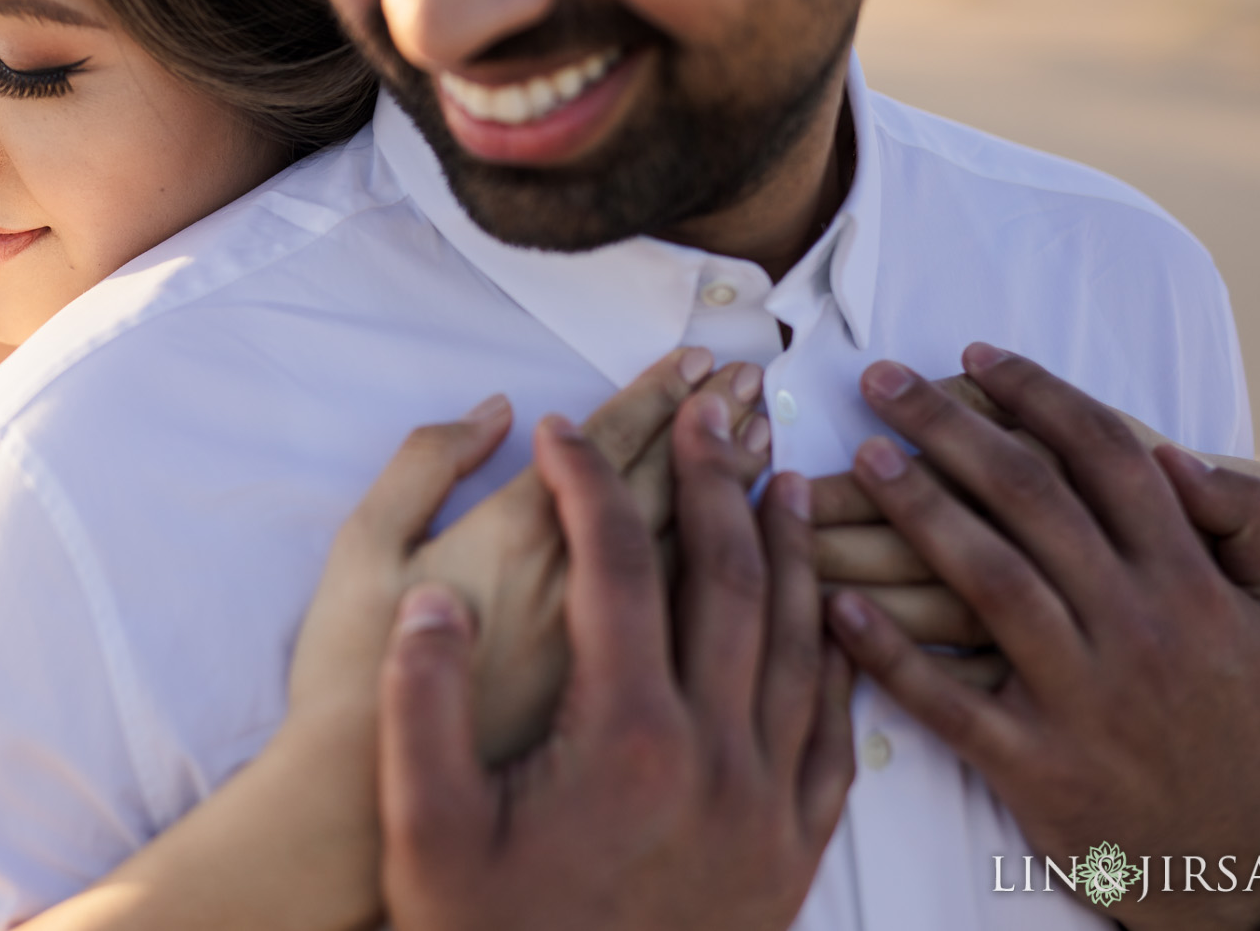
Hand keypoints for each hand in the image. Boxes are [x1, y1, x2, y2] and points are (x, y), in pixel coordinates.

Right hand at [379, 399, 854, 930]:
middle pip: (724, 580)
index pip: (614, 567)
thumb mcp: (423, 829)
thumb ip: (422, 703)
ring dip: (790, 549)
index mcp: (625, 734)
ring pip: (800, 643)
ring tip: (785, 476)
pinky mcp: (795, 850)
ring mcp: (767, 804)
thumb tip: (441, 598)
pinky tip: (831, 618)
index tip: (562, 428)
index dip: (587, 482)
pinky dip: (836, 657)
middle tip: (707, 409)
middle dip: (712, 480)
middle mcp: (714, 756)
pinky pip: (836, 730)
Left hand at [825, 347, 1259, 930]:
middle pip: (1030, 501)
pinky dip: (887, 653)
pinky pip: (948, 702)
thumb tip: (1173, 459)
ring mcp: (1083, 699)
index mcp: (1189, 583)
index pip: (1104, 460)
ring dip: (916, 513)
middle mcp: (1134, 628)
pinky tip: (831, 605)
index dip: (1036, 396)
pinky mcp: (1038, 769)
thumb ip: (1250, 527)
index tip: (974, 353)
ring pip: (986, 583)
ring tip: (860, 459)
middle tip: (880, 380)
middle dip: (949, 428)